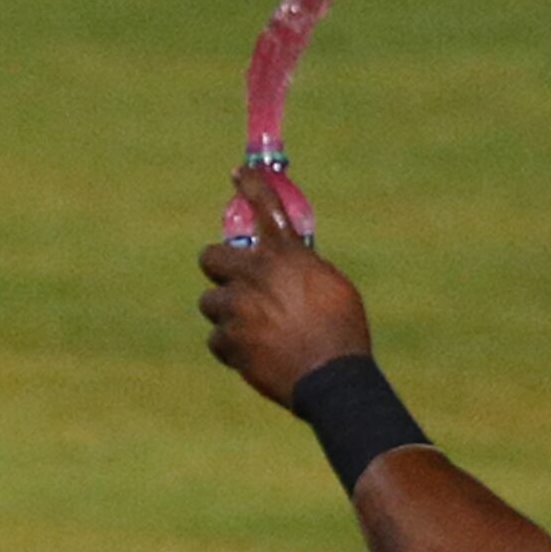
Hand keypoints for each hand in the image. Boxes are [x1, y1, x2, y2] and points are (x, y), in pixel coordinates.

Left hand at [197, 165, 372, 409]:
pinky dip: (231, 349)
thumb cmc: (341, 332)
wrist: (331, 377)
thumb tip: (288, 266)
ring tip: (250, 330)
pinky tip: (252, 356)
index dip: (251, 185)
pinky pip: (217, 340)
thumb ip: (302, 270)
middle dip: (218, 269)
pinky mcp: (229, 341)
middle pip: (209, 257)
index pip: (265, 206)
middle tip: (232, 283)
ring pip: (210, 303)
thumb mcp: (331, 287)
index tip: (238, 174)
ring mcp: (238, 308)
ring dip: (225, 314)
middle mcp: (255, 274)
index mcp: (285, 255)